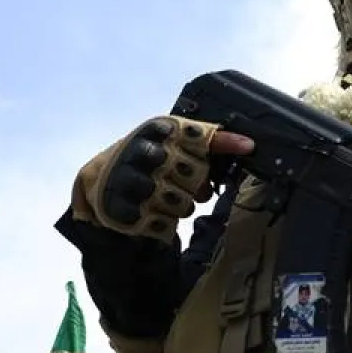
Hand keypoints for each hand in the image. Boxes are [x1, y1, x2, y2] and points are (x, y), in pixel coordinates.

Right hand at [69, 116, 254, 240]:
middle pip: (195, 172)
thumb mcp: (170, 143)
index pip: (197, 133)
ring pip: (182, 201)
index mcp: (157, 129)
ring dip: (182, 204)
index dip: (225, 141)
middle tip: (194, 186)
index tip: (249, 146)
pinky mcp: (122, 209)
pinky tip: (155, 211)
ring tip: (171, 198)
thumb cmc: (148, 160)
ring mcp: (130, 181)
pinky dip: (165, 221)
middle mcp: (142, 151)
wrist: (102, 183)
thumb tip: (247, 145)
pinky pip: (162, 222)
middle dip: (199, 184)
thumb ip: (203, 141)